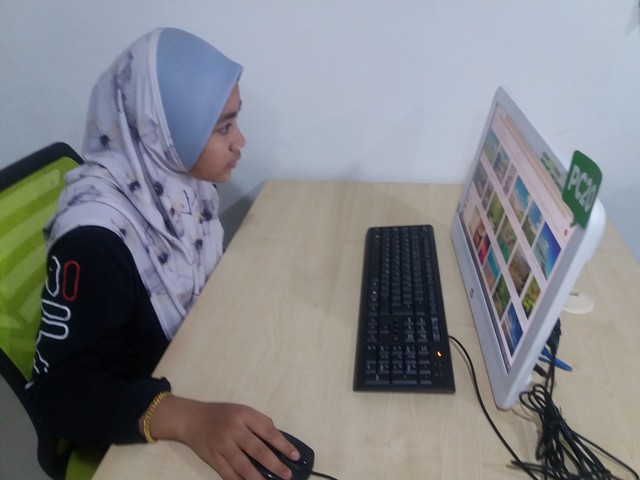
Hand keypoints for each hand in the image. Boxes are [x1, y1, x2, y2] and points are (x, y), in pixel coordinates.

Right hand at [139, 395, 299, 479]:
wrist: (191, 418)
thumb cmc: (222, 414)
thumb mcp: (242, 411)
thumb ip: (259, 423)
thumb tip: (278, 442)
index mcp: (244, 415)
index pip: (268, 431)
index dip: (283, 445)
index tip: (295, 456)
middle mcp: (234, 430)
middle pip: (258, 450)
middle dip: (275, 464)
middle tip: (287, 475)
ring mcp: (222, 445)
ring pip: (244, 466)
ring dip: (259, 478)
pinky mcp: (213, 458)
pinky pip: (229, 474)